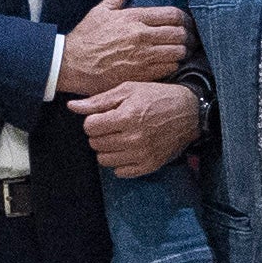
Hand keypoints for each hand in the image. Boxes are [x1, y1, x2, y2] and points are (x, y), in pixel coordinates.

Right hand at [55, 0, 189, 95]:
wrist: (71, 64)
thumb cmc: (86, 37)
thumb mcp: (102, 10)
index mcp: (134, 18)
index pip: (173, 14)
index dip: (185, 19)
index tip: (187, 23)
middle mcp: (141, 36)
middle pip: (180, 34)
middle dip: (188, 35)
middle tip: (189, 38)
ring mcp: (142, 57)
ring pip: (178, 52)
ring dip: (182, 51)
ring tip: (181, 51)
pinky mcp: (140, 75)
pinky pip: (168, 69)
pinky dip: (173, 66)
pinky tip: (169, 63)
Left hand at [79, 78, 203, 179]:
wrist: (189, 112)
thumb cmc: (157, 97)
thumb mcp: (128, 90)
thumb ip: (99, 101)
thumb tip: (72, 106)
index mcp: (126, 117)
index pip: (90, 127)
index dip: (93, 120)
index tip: (103, 117)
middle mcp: (133, 138)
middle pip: (95, 143)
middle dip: (99, 134)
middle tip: (112, 126)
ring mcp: (142, 154)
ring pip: (104, 160)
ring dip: (107, 148)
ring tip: (119, 137)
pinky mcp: (149, 165)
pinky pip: (120, 172)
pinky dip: (120, 162)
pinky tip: (128, 149)